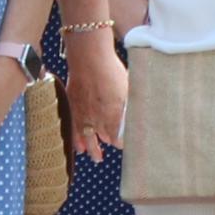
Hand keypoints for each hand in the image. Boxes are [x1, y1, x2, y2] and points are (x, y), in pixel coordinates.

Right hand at [62, 30, 127, 162]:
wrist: (88, 57)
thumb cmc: (111, 70)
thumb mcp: (129, 87)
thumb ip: (133, 104)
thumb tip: (141, 113)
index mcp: (113, 114)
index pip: (118, 138)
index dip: (122, 143)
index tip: (126, 144)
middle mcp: (97, 117)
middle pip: (103, 138)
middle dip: (107, 145)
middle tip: (110, 152)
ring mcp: (83, 113)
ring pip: (87, 137)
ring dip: (91, 148)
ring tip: (95, 157)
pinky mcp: (73, 105)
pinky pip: (74, 127)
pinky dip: (77, 138)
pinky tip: (78, 146)